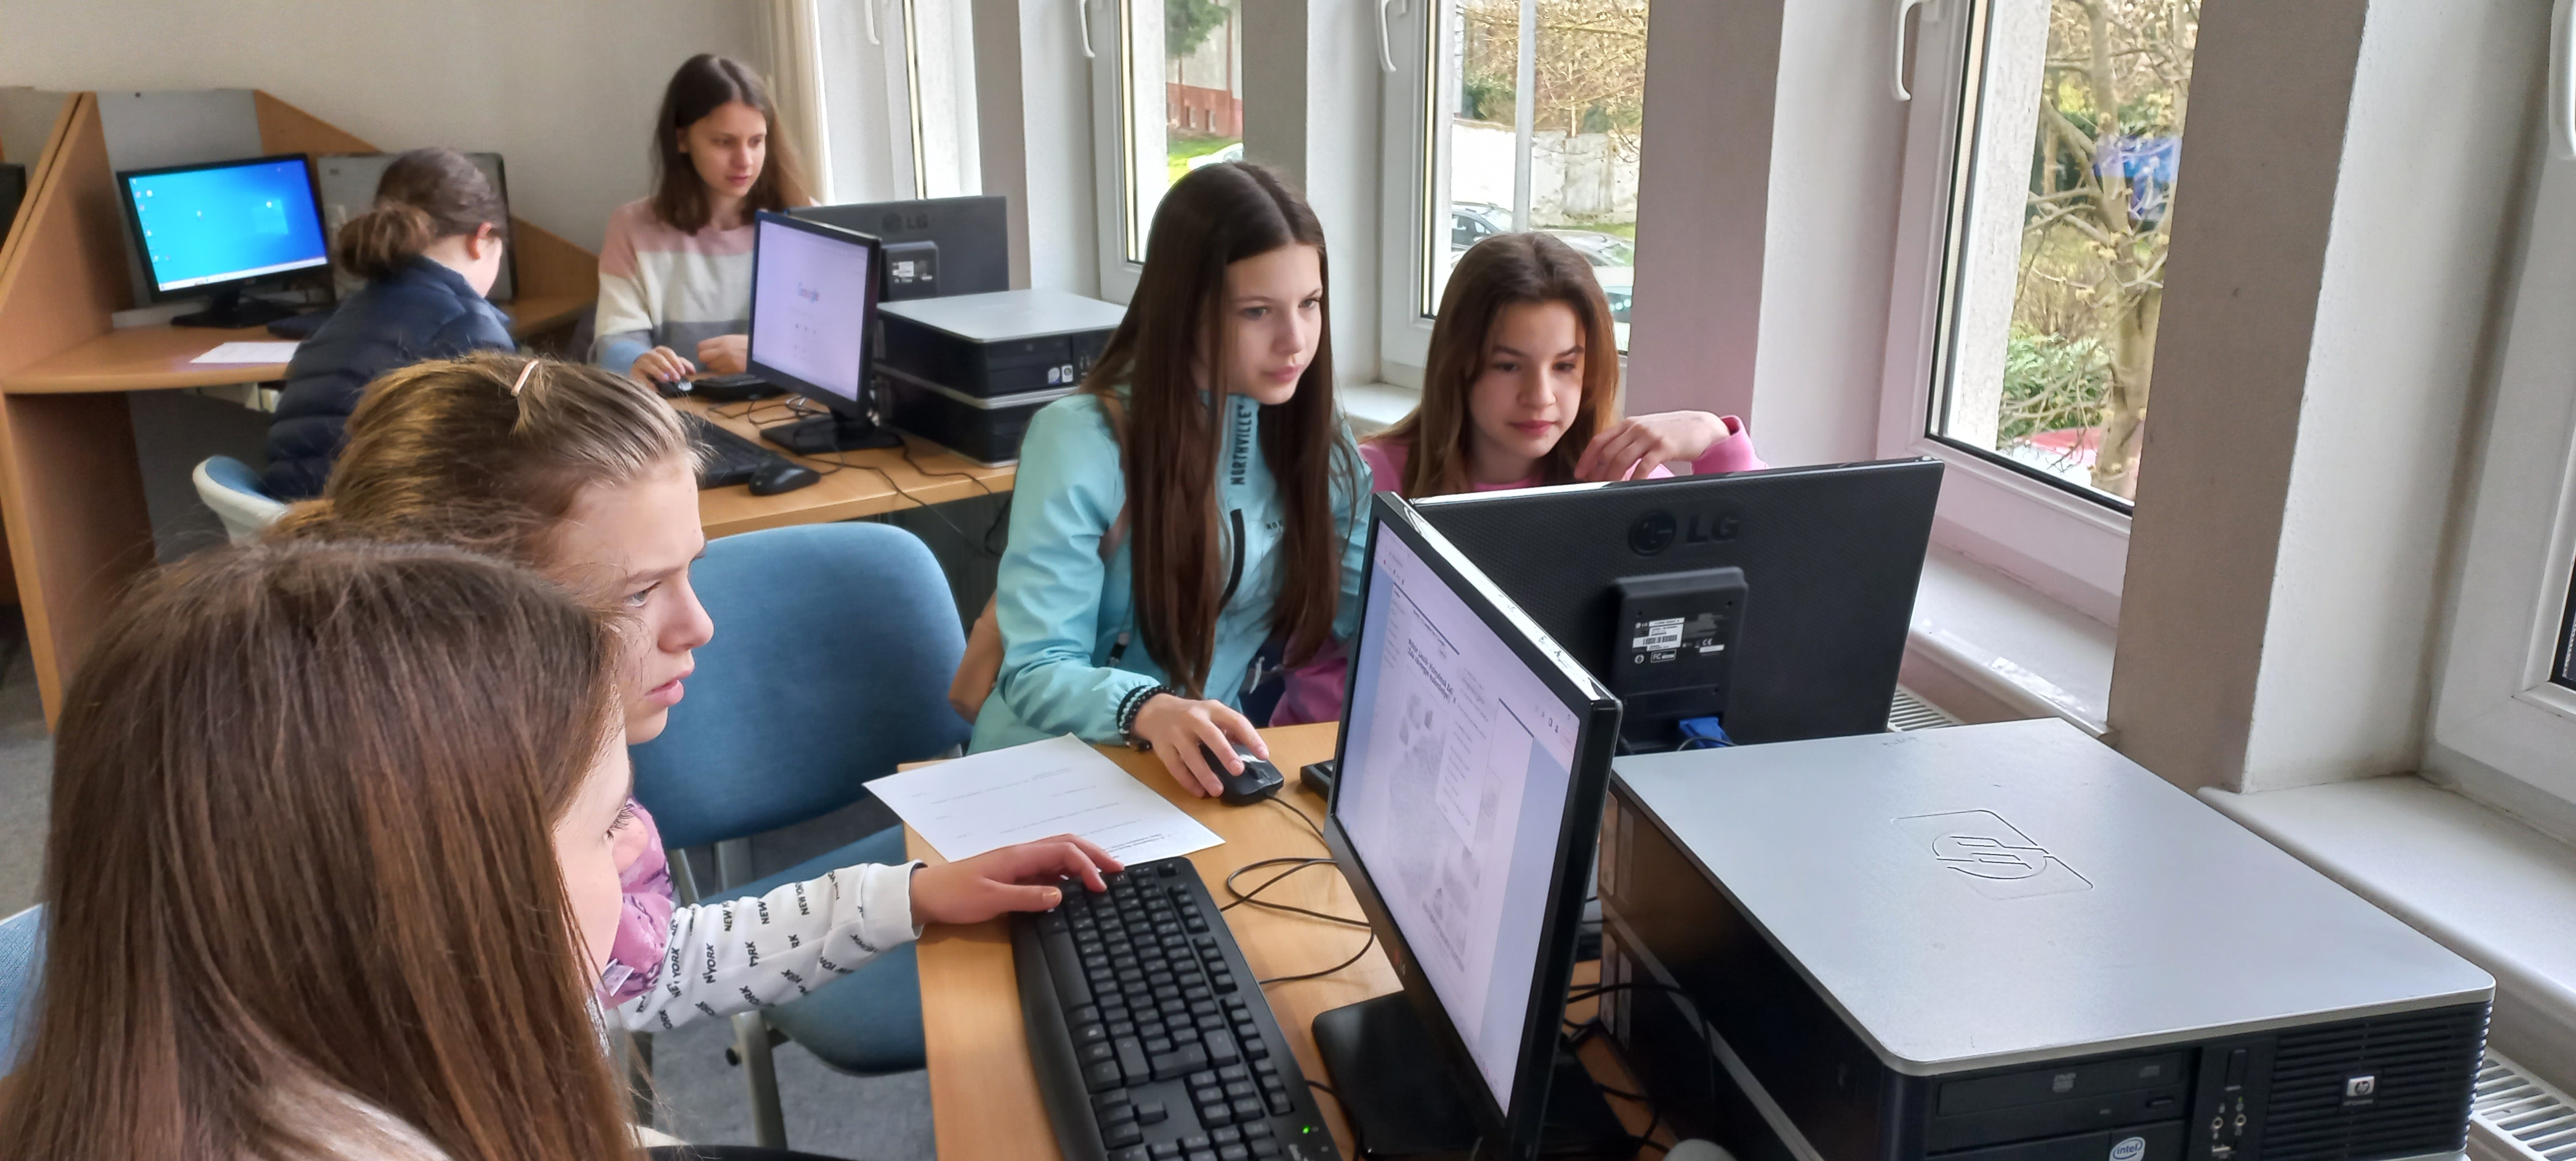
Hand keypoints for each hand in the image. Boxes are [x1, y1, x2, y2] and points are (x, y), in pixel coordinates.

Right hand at [631, 346, 692, 385]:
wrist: (639, 371)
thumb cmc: (658, 367)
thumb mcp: (671, 364)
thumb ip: (682, 365)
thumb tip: (693, 372)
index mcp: (659, 351)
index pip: (668, 352)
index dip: (676, 361)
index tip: (683, 372)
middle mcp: (649, 354)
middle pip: (659, 358)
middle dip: (669, 368)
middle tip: (677, 378)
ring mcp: (640, 363)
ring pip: (649, 365)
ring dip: (659, 372)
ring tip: (666, 380)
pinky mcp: (634, 373)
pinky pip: (640, 377)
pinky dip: (648, 383)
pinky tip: (655, 389)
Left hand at [697, 334, 750, 375]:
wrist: (763, 352)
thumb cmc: (750, 343)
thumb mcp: (734, 338)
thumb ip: (721, 343)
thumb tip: (711, 348)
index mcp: (722, 340)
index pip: (701, 346)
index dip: (702, 349)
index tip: (706, 350)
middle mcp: (721, 351)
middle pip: (702, 357)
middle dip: (705, 358)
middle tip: (711, 358)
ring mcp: (726, 361)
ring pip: (710, 366)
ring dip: (713, 365)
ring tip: (721, 363)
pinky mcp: (731, 370)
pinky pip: (720, 372)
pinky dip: (721, 370)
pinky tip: (727, 367)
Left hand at [909, 833, 1123, 924]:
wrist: (926, 895)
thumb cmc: (956, 896)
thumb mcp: (992, 900)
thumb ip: (1028, 897)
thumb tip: (1062, 896)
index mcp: (1020, 855)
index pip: (1065, 851)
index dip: (1087, 866)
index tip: (1102, 887)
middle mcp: (1023, 854)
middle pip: (1067, 844)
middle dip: (1095, 854)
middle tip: (1119, 870)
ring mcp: (1019, 863)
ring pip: (1059, 855)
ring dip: (1083, 862)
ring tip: (1104, 876)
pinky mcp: (1014, 874)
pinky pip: (1048, 869)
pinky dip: (1067, 874)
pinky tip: (1074, 888)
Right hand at [1133, 693, 1267, 797]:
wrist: (1156, 711)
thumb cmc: (1193, 716)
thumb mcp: (1213, 714)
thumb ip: (1231, 729)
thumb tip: (1252, 749)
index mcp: (1212, 709)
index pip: (1236, 721)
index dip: (1251, 737)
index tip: (1263, 755)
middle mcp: (1194, 719)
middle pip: (1211, 735)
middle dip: (1225, 753)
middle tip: (1238, 770)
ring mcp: (1176, 733)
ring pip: (1191, 755)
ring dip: (1205, 774)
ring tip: (1218, 790)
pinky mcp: (1163, 748)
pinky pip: (1175, 767)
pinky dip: (1187, 781)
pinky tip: (1199, 791)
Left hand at [1576, 411, 1728, 481]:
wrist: (1702, 426)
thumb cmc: (1673, 431)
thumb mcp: (1647, 431)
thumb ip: (1628, 441)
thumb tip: (1609, 462)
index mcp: (1628, 424)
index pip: (1599, 440)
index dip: (1586, 458)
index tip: (1580, 473)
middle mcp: (1636, 428)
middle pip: (1608, 452)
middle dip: (1597, 472)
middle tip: (1593, 487)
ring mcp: (1650, 436)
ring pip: (1622, 458)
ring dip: (1612, 477)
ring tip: (1608, 489)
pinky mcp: (1664, 446)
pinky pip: (1644, 465)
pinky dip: (1634, 478)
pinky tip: (1630, 487)